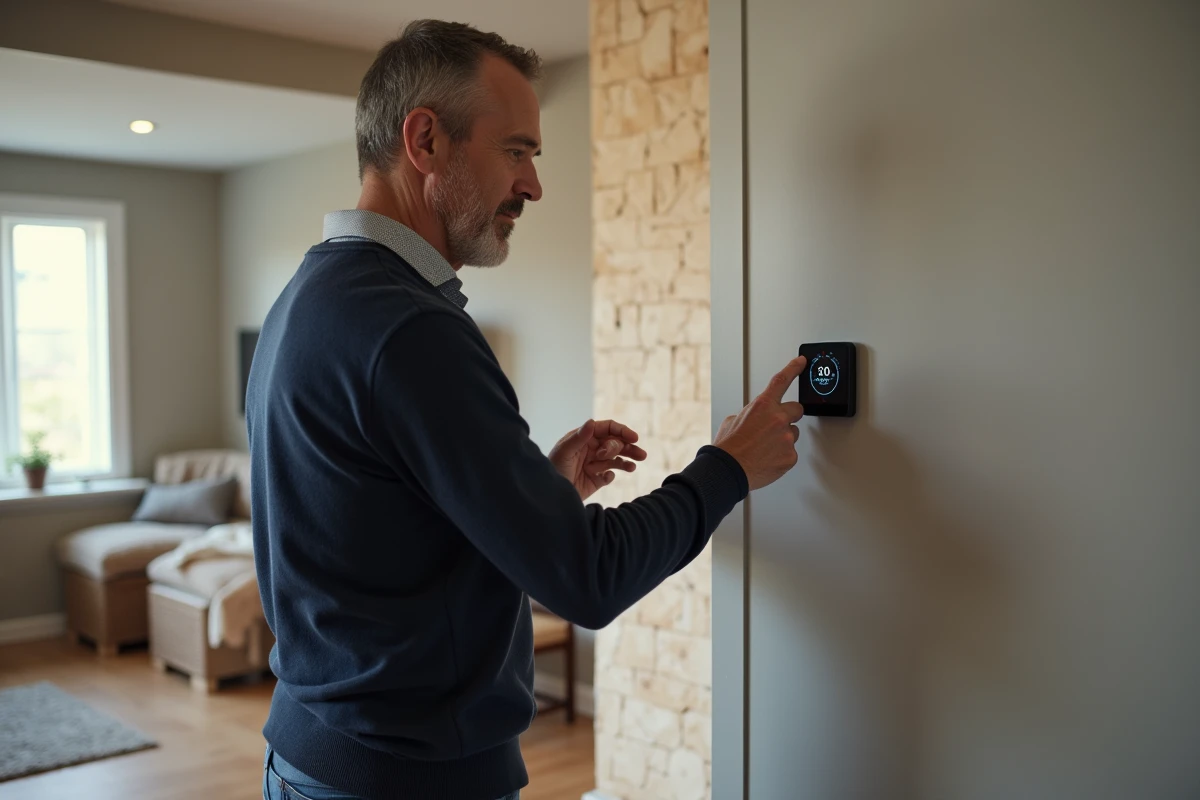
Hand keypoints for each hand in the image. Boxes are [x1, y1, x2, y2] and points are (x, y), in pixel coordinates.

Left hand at [549, 419, 647, 500]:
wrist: (550, 496)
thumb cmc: (552, 469)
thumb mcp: (564, 452)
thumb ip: (578, 438)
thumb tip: (591, 421)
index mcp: (584, 438)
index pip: (607, 429)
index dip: (622, 431)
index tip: (634, 438)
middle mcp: (591, 449)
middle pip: (615, 443)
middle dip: (623, 447)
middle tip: (609, 457)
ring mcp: (595, 464)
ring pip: (617, 459)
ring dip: (627, 460)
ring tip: (633, 466)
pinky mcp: (597, 480)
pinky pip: (609, 475)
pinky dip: (610, 476)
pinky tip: (606, 478)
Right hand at [713, 356, 806, 490]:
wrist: (728, 470)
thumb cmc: (728, 447)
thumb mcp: (733, 420)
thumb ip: (750, 414)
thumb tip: (756, 418)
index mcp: (762, 405)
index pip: (781, 380)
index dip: (794, 368)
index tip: (801, 362)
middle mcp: (778, 418)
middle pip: (797, 409)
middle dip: (789, 415)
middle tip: (776, 426)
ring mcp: (786, 438)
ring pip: (794, 433)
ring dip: (783, 438)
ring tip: (765, 448)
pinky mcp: (790, 456)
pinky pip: (791, 452)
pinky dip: (782, 455)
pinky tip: (767, 458)